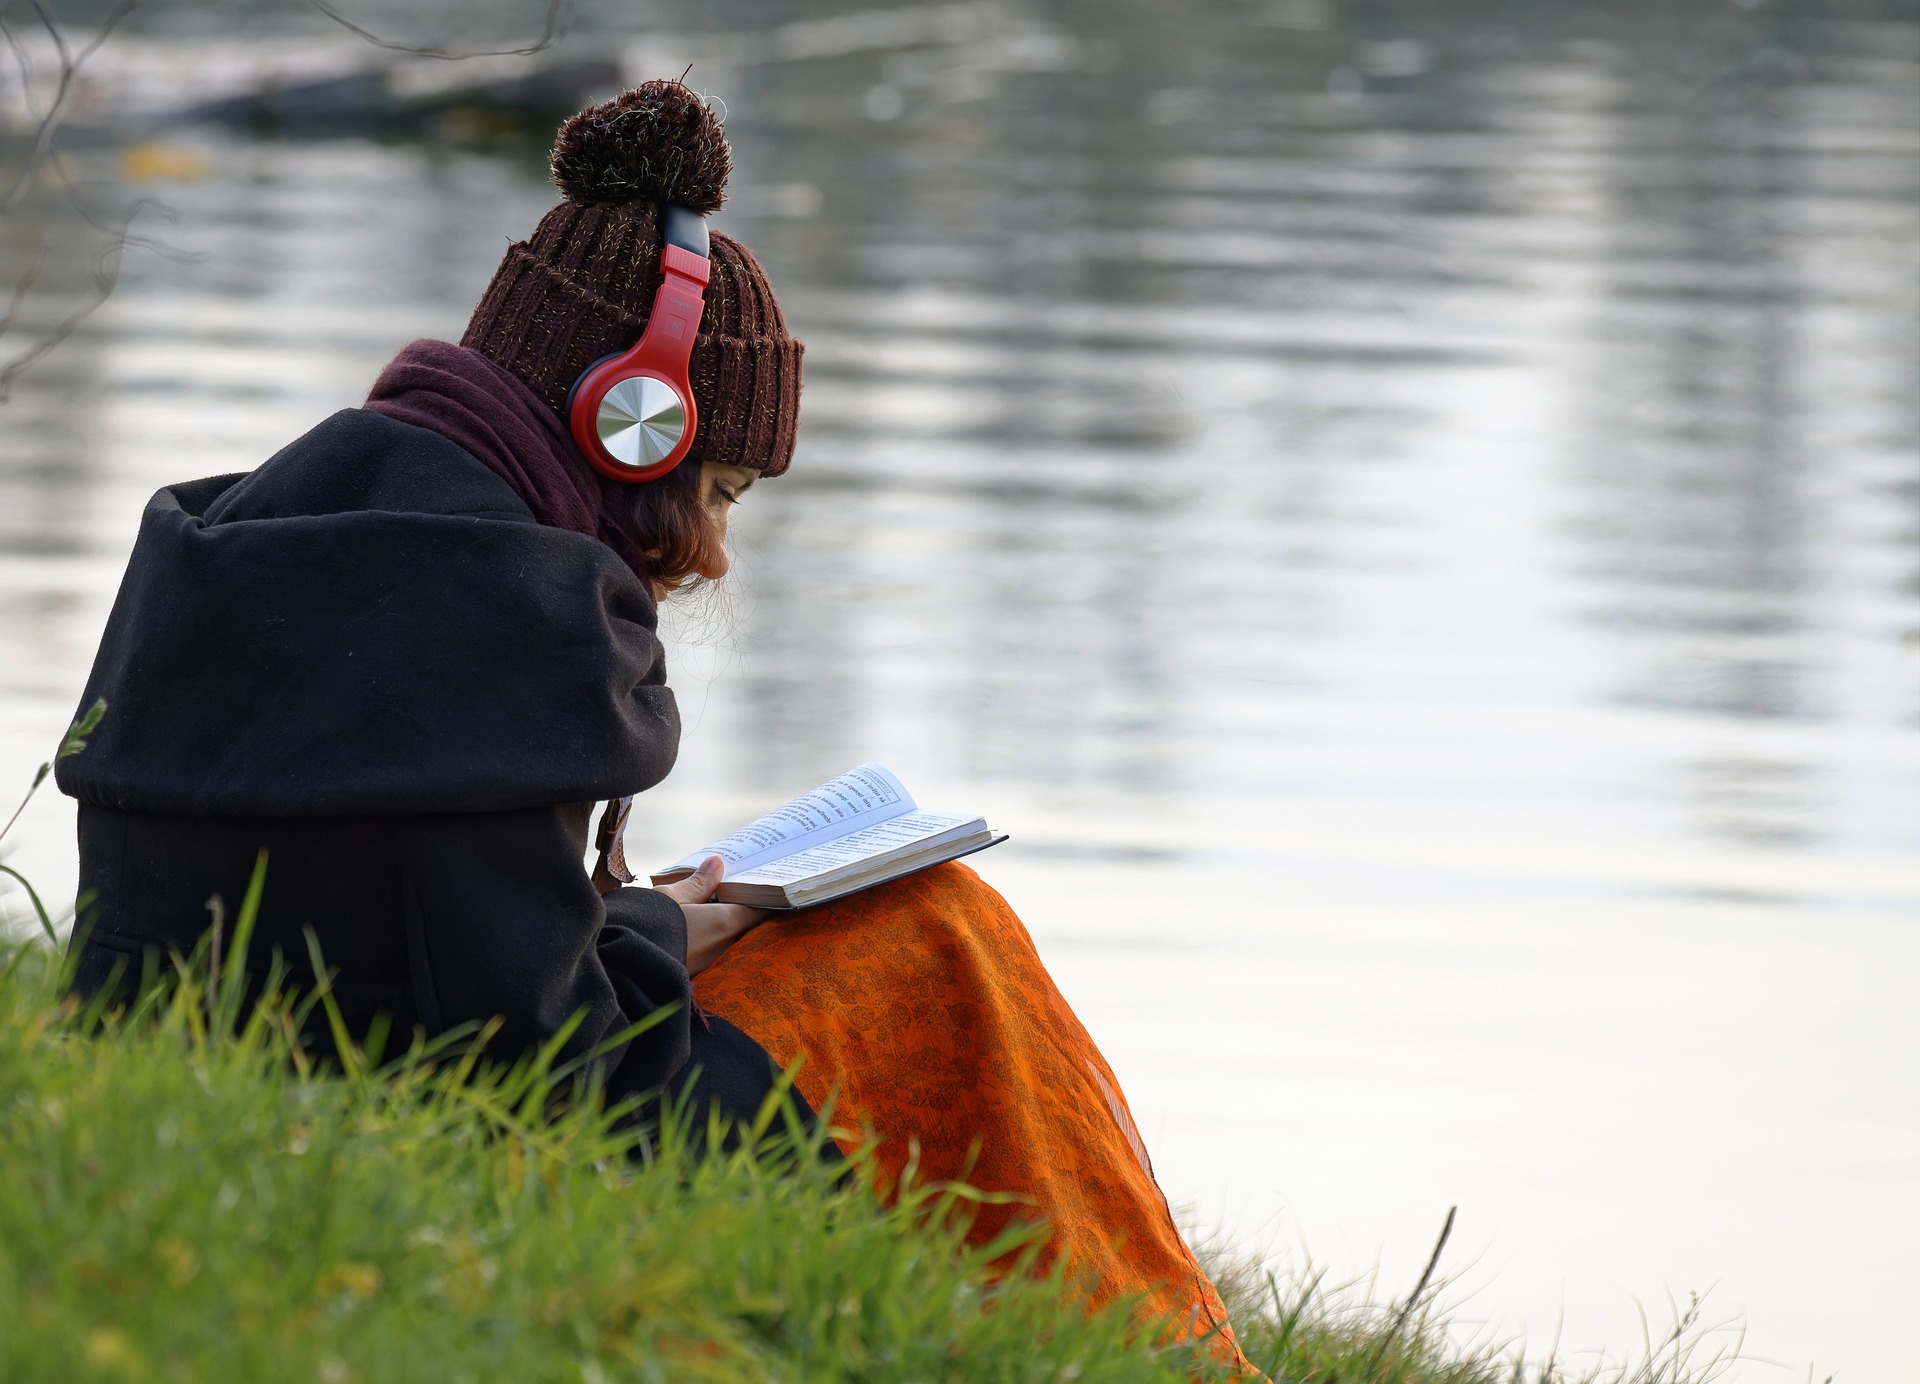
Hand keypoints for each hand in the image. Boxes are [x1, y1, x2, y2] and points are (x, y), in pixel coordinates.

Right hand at [653, 855, 766, 976]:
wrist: (620, 966)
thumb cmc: (648, 924)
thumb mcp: (671, 896)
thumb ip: (697, 882)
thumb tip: (717, 863)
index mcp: (725, 924)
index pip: (760, 908)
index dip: (764, 893)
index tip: (761, 881)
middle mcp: (724, 948)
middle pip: (746, 924)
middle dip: (742, 906)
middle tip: (736, 886)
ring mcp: (710, 965)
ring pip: (728, 938)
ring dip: (724, 921)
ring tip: (714, 899)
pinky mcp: (694, 974)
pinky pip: (711, 950)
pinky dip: (710, 935)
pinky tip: (696, 921)